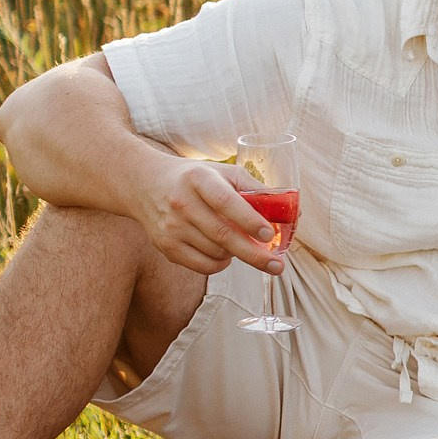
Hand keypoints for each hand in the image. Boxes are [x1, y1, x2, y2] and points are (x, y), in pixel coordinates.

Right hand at [141, 159, 279, 274]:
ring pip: (216, 252)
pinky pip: (202, 265)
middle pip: (223, 235)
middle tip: (277, 266)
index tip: (270, 235)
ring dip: (237, 254)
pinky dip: (221, 264)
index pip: (226, 202)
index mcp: (200, 179)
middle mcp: (182, 203)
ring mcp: (171, 227)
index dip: (250, 220)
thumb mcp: (224, 172)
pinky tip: (225, 253)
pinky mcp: (166, 246)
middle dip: (254, 254)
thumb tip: (292, 212)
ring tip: (242, 243)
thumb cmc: (196, 178)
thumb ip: (256, 189)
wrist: (145, 184)